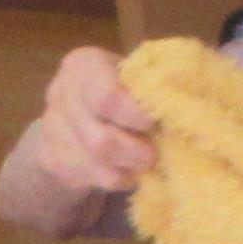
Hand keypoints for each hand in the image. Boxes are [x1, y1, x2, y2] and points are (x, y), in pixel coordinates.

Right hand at [3, 47, 159, 228]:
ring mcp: (52, 129)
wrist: (70, 117)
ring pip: (99, 165)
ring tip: (144, 160)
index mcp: (84, 65)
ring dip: (130, 166)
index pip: (108, 97)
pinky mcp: (53, 160)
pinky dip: (121, 178)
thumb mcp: (130, 76)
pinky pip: (95, 179)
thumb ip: (151, 85)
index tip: (153, 121)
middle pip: (102, 141)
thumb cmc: (116, 90)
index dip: (137, 115)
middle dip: (136, 151)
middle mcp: (61, 94)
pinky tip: (127, 169)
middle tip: (154, 151)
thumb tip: (190, 105)